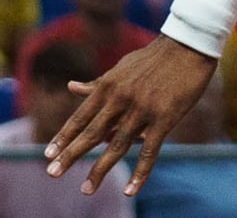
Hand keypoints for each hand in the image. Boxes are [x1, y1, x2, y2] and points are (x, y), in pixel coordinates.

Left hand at [44, 35, 216, 193]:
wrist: (187, 46)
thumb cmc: (153, 58)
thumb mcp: (121, 68)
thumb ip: (98, 83)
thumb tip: (71, 87)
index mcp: (108, 86)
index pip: (81, 116)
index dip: (64, 136)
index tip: (48, 154)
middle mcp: (121, 99)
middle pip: (92, 132)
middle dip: (70, 155)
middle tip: (52, 173)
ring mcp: (142, 109)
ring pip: (117, 145)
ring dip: (100, 169)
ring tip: (86, 189)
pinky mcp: (164, 118)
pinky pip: (149, 151)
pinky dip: (139, 173)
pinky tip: (129, 190)